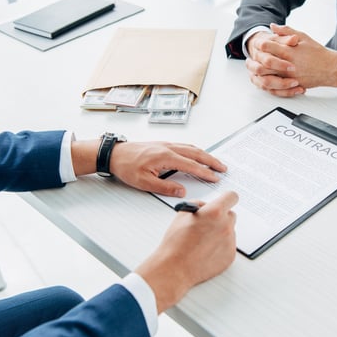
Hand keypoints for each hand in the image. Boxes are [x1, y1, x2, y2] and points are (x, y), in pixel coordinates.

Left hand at [71, 140, 225, 196]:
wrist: (114, 154)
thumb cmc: (126, 166)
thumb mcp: (144, 183)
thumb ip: (165, 187)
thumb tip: (182, 191)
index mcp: (166, 157)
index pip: (191, 165)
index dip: (205, 172)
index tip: (215, 178)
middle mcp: (168, 148)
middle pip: (196, 153)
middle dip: (211, 160)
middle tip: (223, 168)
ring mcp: (166, 144)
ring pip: (191, 148)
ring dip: (205, 154)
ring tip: (214, 162)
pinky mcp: (162, 144)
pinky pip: (184, 146)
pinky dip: (195, 150)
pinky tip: (196, 154)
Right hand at [135, 191, 238, 312]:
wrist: (174, 268)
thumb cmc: (176, 243)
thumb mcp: (181, 215)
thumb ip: (197, 205)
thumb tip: (204, 206)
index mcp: (215, 212)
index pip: (231, 197)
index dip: (227, 198)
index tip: (224, 201)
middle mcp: (226, 226)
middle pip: (231, 214)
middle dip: (221, 217)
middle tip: (208, 223)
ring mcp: (230, 242)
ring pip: (229, 231)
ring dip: (220, 232)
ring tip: (203, 241)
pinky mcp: (230, 256)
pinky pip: (229, 245)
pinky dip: (220, 246)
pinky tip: (206, 251)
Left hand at [246, 24, 336, 95]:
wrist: (329, 68)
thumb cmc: (316, 52)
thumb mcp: (303, 37)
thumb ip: (286, 32)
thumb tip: (272, 26)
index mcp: (289, 51)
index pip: (268, 46)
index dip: (259, 44)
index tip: (257, 43)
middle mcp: (287, 65)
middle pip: (263, 64)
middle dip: (254, 60)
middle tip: (250, 58)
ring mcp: (289, 78)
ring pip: (266, 78)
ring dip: (257, 74)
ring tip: (253, 69)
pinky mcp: (291, 86)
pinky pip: (274, 88)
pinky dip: (265, 84)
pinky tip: (262, 79)